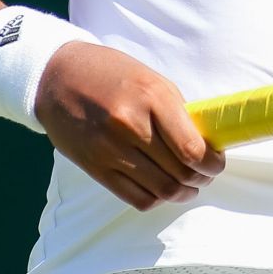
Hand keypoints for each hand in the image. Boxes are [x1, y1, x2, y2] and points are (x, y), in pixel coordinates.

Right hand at [35, 42, 224, 211]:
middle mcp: (131, 126)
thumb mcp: (151, 80)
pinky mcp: (96, 168)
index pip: (193, 149)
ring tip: (187, 186)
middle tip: (204, 175)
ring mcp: (111, 150)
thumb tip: (206, 144)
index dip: (212, 164)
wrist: (56, 78)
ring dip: (182, 193)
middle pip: (181, 173)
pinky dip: (156, 199)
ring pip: (162, 191)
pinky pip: (137, 198)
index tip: (216, 163)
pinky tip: (160, 188)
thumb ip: (178, 112)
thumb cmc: (111, 74)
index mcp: (151, 98)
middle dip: (201, 179)